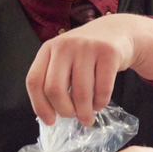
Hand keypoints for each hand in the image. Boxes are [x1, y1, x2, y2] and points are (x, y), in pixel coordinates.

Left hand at [26, 13, 152, 126]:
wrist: (118, 30)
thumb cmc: (86, 53)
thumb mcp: (64, 58)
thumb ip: (54, 79)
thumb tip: (49, 116)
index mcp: (48, 49)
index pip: (34, 81)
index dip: (40, 106)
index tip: (50, 121)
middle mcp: (65, 45)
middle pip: (54, 89)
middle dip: (64, 110)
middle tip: (71, 116)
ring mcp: (87, 47)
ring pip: (80, 93)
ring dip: (84, 113)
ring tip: (87, 118)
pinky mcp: (109, 53)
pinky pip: (102, 90)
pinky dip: (100, 103)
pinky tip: (99, 104)